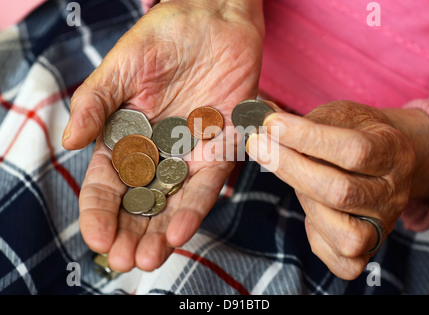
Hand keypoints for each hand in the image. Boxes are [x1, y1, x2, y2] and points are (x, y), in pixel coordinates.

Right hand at [62, 0, 263, 271]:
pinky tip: (180, 230)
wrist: (215, 18)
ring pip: (172, 202)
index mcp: (125, 136)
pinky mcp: (220, 149)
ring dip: (161, 232)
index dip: (99, 212)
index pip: (107, 183)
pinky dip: (194, 207)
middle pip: (140, 202)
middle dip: (131, 233)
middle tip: (124, 261)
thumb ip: (96, 102)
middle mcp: (156, 152)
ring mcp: (188, 153)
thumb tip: (69, 141)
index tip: (96, 238)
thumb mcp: (122, 67)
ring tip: (149, 259)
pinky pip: (207, 184)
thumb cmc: (164, 36)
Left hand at [247, 100, 428, 278]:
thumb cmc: (356, 133)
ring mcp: (384, 225)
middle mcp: (394, 194)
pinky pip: (342, 261)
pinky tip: (311, 210)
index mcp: (393, 152)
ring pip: (343, 233)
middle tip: (257, 145)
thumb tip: (260, 119)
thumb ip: (306, 120)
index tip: (270, 123)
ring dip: (305, 202)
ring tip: (294, 178)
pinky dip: (317, 237)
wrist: (385, 159)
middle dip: (288, 167)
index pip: (353, 150)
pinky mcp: (369, 249)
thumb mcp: (340, 115)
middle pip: (340, 192)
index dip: (307, 138)